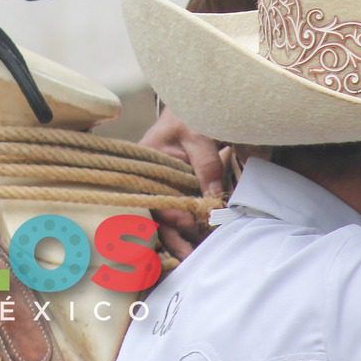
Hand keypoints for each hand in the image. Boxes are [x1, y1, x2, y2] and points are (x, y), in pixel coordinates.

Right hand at [142, 108, 227, 258]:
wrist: (193, 102)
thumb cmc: (190, 114)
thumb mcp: (199, 136)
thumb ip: (207, 167)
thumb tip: (215, 200)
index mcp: (145, 164)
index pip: (154, 198)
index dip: (172, 215)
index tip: (192, 224)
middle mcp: (149, 179)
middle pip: (156, 216)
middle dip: (172, 238)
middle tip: (189, 258)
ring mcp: (161, 186)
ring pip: (166, 220)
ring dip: (179, 238)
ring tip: (193, 258)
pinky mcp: (176, 190)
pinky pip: (177, 213)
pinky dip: (186, 229)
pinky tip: (196, 244)